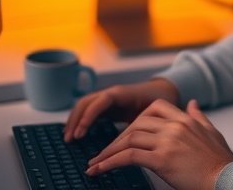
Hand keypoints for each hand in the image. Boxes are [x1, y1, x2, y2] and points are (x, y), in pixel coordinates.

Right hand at [63, 78, 178, 141]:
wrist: (163, 91)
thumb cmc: (159, 100)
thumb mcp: (150, 111)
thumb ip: (139, 122)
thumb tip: (127, 141)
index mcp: (120, 94)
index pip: (98, 102)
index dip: (88, 117)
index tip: (80, 133)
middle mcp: (110, 94)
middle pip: (85, 103)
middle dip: (75, 120)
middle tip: (70, 139)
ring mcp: (106, 99)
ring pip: (84, 107)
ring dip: (74, 121)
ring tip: (69, 138)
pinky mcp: (106, 106)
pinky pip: (89, 111)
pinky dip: (80, 121)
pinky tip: (77, 134)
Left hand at [86, 99, 232, 189]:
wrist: (228, 178)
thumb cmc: (220, 161)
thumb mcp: (211, 132)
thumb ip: (199, 117)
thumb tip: (193, 103)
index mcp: (185, 119)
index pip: (154, 108)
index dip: (137, 119)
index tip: (128, 133)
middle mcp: (174, 126)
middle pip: (137, 123)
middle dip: (118, 137)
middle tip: (106, 151)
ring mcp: (167, 142)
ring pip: (129, 139)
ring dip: (109, 151)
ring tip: (96, 164)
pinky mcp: (161, 159)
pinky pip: (128, 156)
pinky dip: (110, 162)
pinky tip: (100, 170)